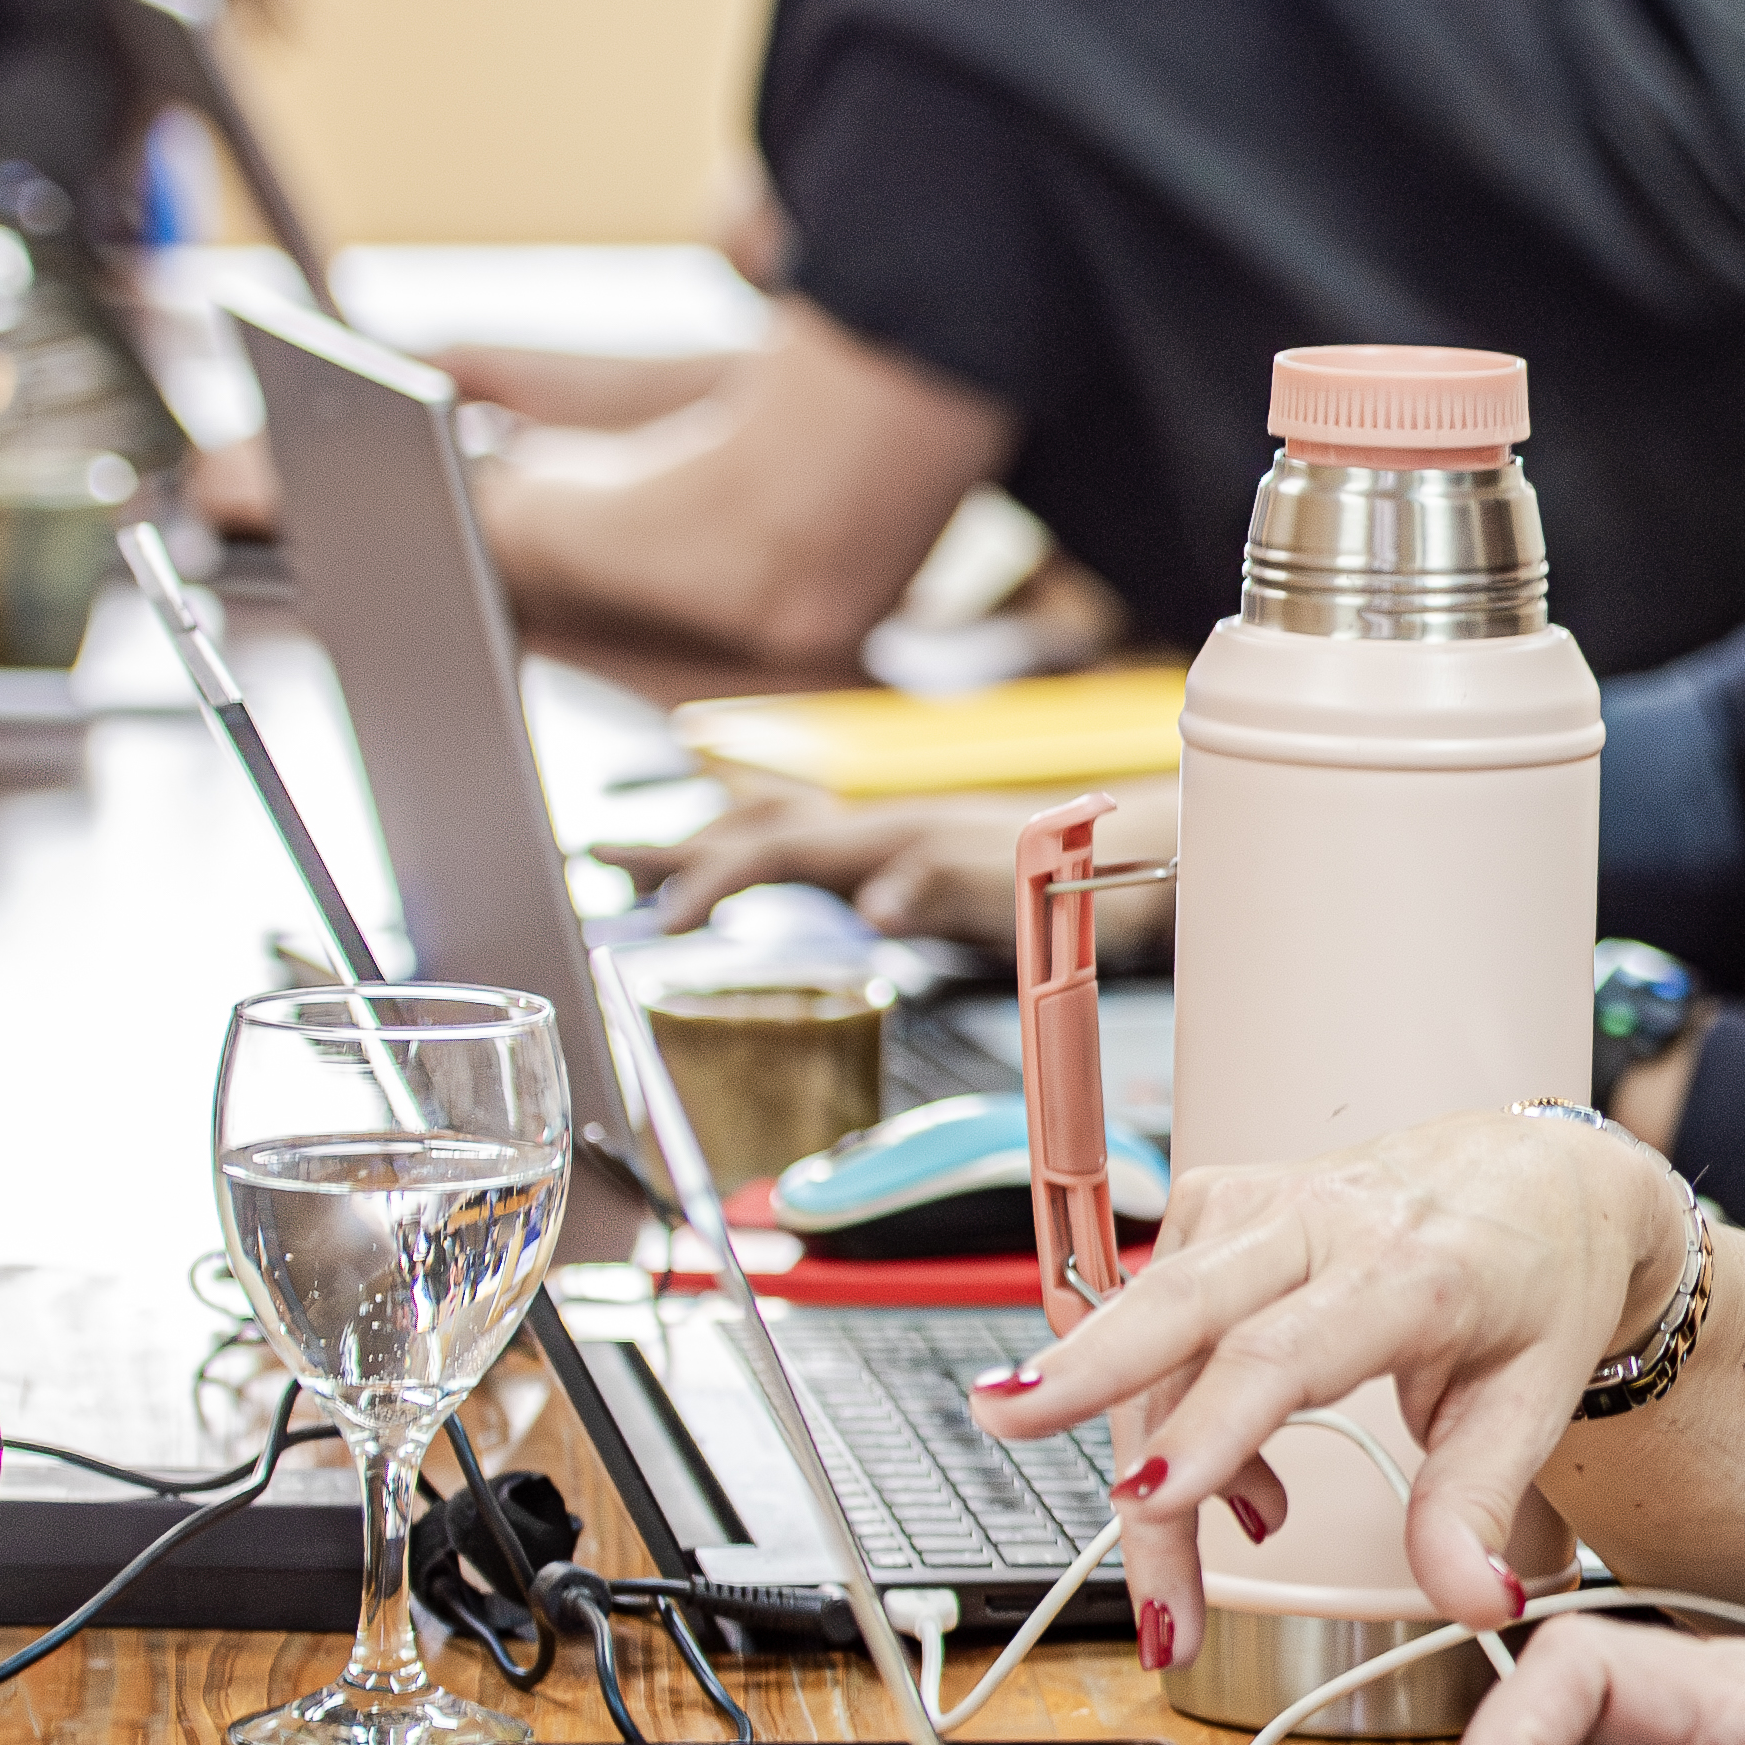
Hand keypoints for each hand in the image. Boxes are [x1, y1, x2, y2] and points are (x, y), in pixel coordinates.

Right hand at [621, 784, 1083, 946]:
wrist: (1148, 855)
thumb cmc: (1092, 876)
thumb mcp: (1023, 894)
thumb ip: (947, 891)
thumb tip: (874, 902)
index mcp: (893, 835)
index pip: (772, 850)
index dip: (709, 879)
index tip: (658, 920)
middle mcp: (883, 826)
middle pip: (753, 824)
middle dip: (672, 843)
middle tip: (596, 860)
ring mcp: (892, 835)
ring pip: (775, 823)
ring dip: (705, 836)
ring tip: (640, 853)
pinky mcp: (908, 853)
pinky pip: (812, 840)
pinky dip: (759, 841)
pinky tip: (746, 857)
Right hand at [970, 1104, 1686, 1662]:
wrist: (1539, 1179)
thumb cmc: (1536, 1283)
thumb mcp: (1533, 1401)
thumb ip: (1478, 1506)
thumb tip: (1473, 1602)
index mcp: (1411, 1270)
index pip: (1289, 1353)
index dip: (1213, 1430)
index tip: (1150, 1499)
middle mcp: (1321, 1222)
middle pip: (1182, 1303)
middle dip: (1085, 1368)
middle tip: (1001, 1420)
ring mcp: (1257, 1205)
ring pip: (1154, 1329)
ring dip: (1145, 1461)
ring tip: (1202, 1574)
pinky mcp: (1217, 1206)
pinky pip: (1157, 1319)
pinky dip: (1166, 1412)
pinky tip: (1227, 1473)